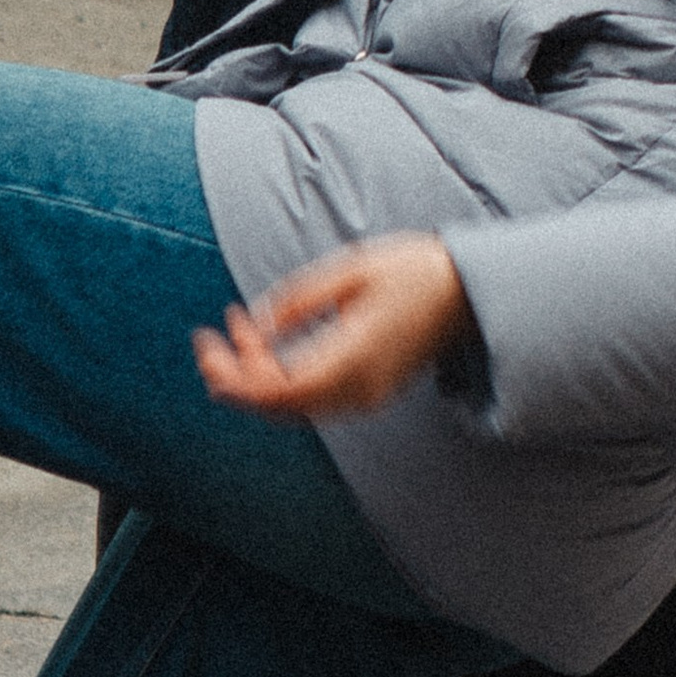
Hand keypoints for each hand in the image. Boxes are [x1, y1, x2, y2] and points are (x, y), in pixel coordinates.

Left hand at [193, 236, 472, 421]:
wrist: (470, 292)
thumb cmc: (415, 271)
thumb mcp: (352, 270)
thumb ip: (300, 299)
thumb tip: (256, 322)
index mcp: (352, 360)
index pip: (274, 391)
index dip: (232, 375)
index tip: (206, 342)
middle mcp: (357, 391)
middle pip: (278, 406)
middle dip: (236, 376)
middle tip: (212, 338)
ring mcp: (365, 397)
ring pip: (292, 406)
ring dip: (257, 376)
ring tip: (238, 330)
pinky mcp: (369, 392)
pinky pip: (312, 398)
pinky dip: (281, 378)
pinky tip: (270, 345)